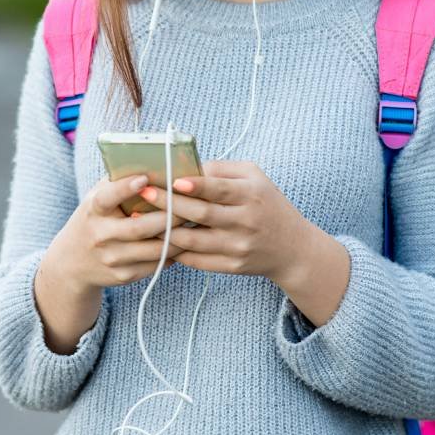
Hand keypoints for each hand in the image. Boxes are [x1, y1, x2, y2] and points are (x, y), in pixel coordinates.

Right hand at [42, 173, 186, 292]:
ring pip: (154, 249)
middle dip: (169, 216)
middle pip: (140, 227)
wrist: (73, 261)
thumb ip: (119, 183)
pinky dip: (174, 253)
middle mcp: (100, 235)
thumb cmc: (95, 219)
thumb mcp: (97, 198)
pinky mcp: (123, 275)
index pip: (107, 198)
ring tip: (194, 223)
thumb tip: (155, 165)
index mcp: (93, 210)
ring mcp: (111, 258)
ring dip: (178, 237)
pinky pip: (155, 264)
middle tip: (192, 205)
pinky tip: (184, 242)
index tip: (144, 178)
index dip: (124, 188)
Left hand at [137, 160, 311, 281]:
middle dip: (168, 204)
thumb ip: (222, 169)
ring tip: (142, 218)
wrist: (292, 248)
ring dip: (165, 230)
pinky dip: (176, 250)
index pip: (219, 189)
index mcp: (252, 195)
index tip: (170, 180)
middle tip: (143, 194)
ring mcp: (239, 247)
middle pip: (201, 214)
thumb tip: (185, 167)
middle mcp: (246, 222)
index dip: (194, 185)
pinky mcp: (232, 266)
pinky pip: (197, 260)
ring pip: (194, 240)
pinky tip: (158, 239)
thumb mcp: (254, 178)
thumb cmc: (266, 204)